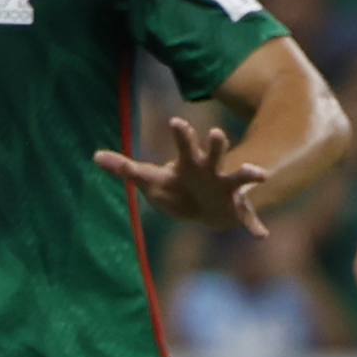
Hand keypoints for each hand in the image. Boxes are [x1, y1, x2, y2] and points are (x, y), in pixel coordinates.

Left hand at [95, 117, 269, 235]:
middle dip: (216, 145)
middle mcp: (211, 171)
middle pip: (214, 155)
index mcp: (190, 163)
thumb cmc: (175, 188)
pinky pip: (249, 218)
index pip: (184, 145)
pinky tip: (261, 235)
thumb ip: (125, 168)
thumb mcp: (149, 179)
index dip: (181, 134)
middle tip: (217, 133)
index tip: (176, 122)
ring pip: (239, 179)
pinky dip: (254, 225)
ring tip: (261, 173)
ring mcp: (227, 190)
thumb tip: (94, 156)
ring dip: (248, 174)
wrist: (204, 209)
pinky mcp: (238, 210)